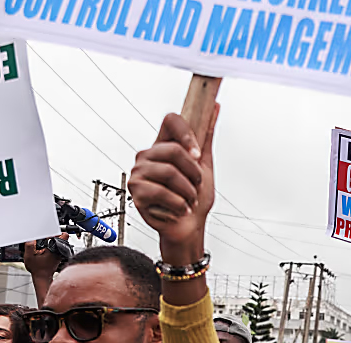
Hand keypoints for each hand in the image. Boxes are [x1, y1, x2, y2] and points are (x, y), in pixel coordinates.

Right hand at [22, 236, 61, 279]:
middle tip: (46, 237)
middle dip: (54, 235)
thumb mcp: (29, 257)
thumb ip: (29, 247)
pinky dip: (52, 246)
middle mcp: (59, 252)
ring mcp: (60, 254)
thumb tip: (31, 239)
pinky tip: (45, 248)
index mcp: (55, 250)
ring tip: (45, 242)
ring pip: (60, 242)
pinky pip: (57, 248)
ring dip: (53, 240)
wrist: (42, 278)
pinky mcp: (58, 257)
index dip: (57, 231)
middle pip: (62, 237)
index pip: (64, 235)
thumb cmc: (37, 269)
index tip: (49, 232)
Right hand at [129, 109, 217, 265]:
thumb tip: (214, 107)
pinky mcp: (136, 191)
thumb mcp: (204, 165)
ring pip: (169, 173)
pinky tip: (180, 209)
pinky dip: (178, 204)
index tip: (196, 154)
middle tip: (196, 186)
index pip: (170, 121)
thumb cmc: (196, 198)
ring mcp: (139, 172)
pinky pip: (162, 192)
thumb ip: (206, 137)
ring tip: (188, 200)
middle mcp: (148, 155)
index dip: (186, 133)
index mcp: (163, 145)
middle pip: (173, 150)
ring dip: (188, 191)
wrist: (189, 227)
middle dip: (193, 173)